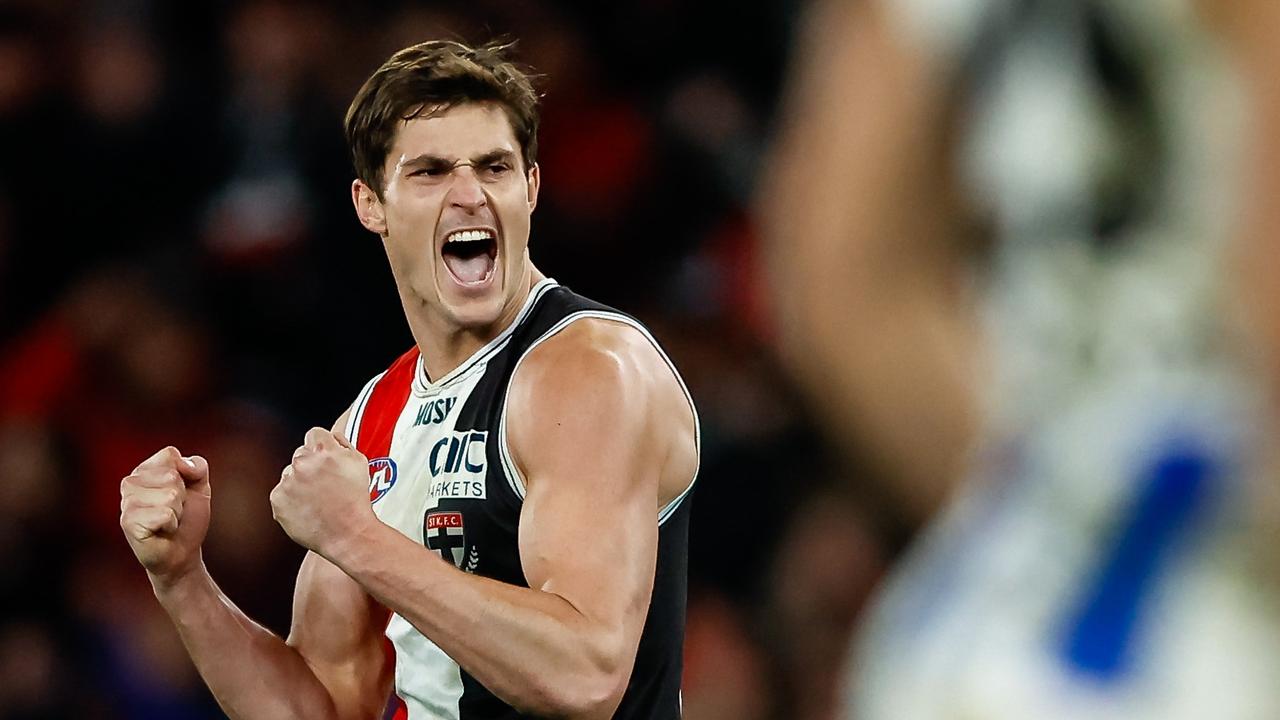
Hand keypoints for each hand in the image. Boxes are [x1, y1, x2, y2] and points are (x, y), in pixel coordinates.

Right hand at [120, 447, 211, 586]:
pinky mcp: (128, 522)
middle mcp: (130, 483)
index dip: (186, 475)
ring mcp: (126, 503)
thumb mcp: (200, 486)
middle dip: (182, 496)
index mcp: (144, 470)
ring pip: (169, 495)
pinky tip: (161, 531)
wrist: (183, 553)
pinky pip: (164, 514)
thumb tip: (183, 464)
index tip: (181, 492)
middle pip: (171, 475)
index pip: (169, 454)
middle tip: (174, 511)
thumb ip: (197, 466)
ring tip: (167, 522)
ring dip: (176, 512)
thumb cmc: (187, 519)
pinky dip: (171, 524)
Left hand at [271, 427, 374, 558]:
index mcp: (323, 450)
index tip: (323, 456)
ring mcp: (288, 482)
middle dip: (310, 465)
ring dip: (299, 483)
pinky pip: (281, 493)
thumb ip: (344, 444)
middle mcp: (303, 463)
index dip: (321, 445)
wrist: (347, 534)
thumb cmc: (356, 502)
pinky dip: (291, 500)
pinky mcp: (278, 500)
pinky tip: (308, 508)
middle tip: (324, 483)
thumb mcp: (360, 464)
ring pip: (290, 474)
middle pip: (301, 454)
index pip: (314, 433)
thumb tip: (333, 438)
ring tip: (317, 499)